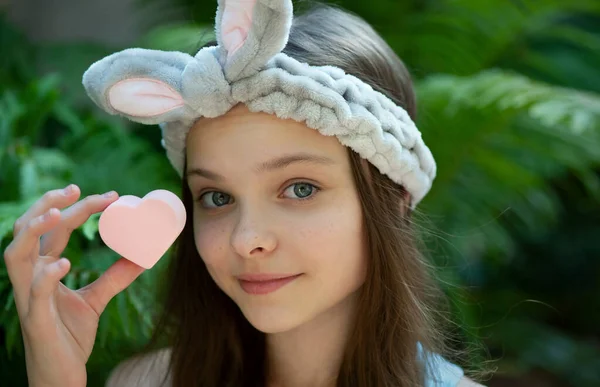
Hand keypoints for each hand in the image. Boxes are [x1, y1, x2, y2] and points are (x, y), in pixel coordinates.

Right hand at [3, 185, 144, 386]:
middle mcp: (30, 277)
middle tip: (77, 189)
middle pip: (28, 231)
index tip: (109, 195)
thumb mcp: (95, 300)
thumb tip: (143, 257)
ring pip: (15, 256)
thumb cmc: (69, 335)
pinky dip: (45, 276)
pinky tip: (63, 264)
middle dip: (49, 205)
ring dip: (33, 231)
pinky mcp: (34, 320)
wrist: (61, 375)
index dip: (76, 207)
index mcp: (43, 269)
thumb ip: (115, 278)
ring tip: (58, 214)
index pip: (54, 229)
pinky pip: (33, 294)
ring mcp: (28, 297)